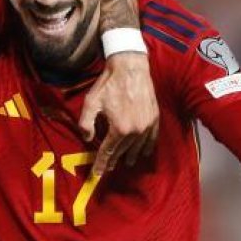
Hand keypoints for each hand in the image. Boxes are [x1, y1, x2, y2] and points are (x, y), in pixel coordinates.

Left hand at [79, 52, 159, 173]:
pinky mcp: (154, 118)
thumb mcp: (91, 103)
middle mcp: (135, 131)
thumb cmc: (109, 84)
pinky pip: (152, 139)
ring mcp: (147, 125)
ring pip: (139, 147)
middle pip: (123, 151)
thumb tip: (87, 138)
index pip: (108, 152)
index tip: (98, 173)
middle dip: (115, 160)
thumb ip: (86, 123)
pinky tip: (145, 152)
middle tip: (109, 168)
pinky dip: (147, 147)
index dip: (101, 163)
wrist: (130, 67)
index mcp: (119, 129)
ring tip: (127, 163)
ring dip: (131, 156)